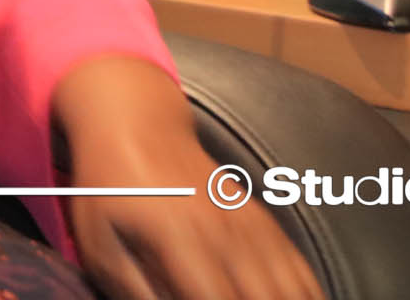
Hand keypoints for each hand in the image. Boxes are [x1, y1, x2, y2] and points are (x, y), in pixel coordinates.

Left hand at [52, 54, 318, 299]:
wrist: (140, 127)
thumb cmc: (111, 191)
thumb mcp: (102, 245)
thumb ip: (134, 293)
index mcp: (181, 237)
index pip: (214, 299)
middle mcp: (226, 232)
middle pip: (263, 299)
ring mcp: (251, 226)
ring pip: (290, 290)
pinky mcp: (264, 224)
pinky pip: (301, 273)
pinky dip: (307, 297)